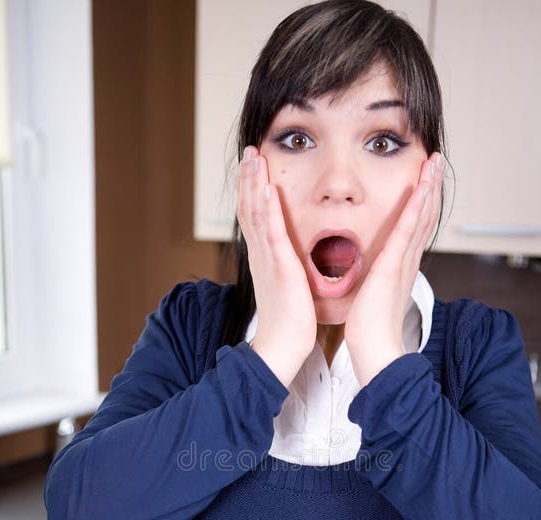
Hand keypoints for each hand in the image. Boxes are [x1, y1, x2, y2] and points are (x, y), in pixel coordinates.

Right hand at [237, 147, 316, 385]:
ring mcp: (267, 259)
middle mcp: (260, 254)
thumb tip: (292, 259)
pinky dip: (267, 208)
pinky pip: (271, 231)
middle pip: (249, 207)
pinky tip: (266, 187)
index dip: (251, 190)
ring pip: (255, 213)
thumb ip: (287, 267)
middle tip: (250, 151)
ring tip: (254, 157)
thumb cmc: (290, 321)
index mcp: (264, 258)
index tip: (255, 166)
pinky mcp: (278, 266)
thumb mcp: (287, 286)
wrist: (283, 346)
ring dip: (254, 182)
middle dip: (248, 178)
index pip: (254, 217)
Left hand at [344, 153, 443, 385]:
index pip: (416, 227)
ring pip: (421, 217)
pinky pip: (408, 230)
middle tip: (435, 160)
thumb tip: (372, 275)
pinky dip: (417, 206)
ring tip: (434, 162)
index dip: (422, 202)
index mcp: (401, 267)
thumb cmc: (369, 330)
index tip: (424, 179)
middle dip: (431, 186)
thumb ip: (375, 281)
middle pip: (425, 216)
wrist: (375, 350)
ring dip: (429, 187)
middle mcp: (407, 261)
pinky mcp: (394, 266)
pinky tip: (422, 186)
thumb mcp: (372, 297)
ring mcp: (403, 262)